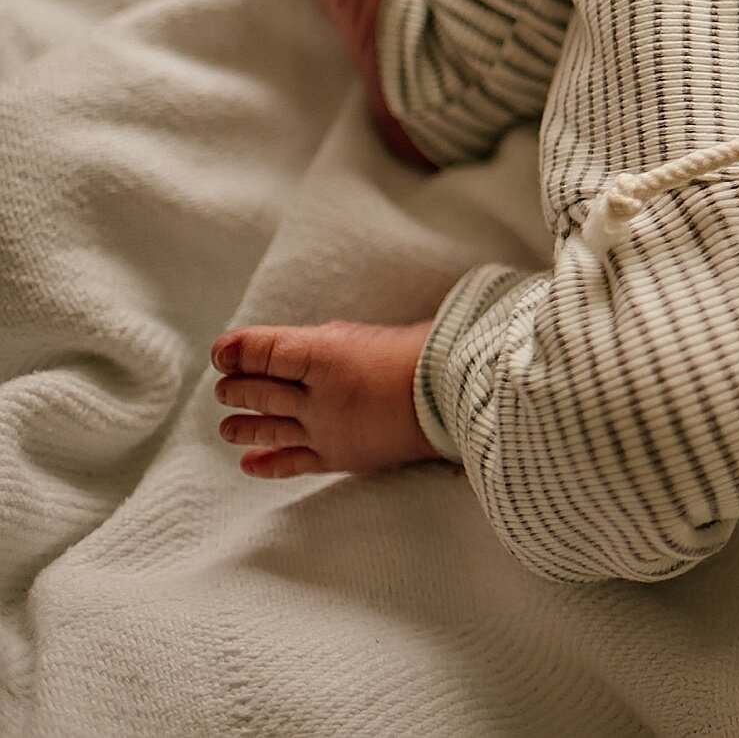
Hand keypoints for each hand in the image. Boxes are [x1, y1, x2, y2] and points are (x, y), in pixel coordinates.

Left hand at [212, 319, 438, 477]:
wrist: (454, 397)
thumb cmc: (417, 355)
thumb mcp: (362, 335)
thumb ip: (320, 344)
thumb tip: (285, 354)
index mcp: (326, 355)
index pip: (266, 351)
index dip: (237, 350)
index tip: (222, 352)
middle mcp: (318, 396)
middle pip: (260, 391)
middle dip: (236, 387)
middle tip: (225, 386)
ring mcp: (326, 430)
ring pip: (268, 428)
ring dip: (242, 425)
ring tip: (227, 424)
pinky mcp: (339, 457)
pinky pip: (292, 463)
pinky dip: (266, 464)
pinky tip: (248, 464)